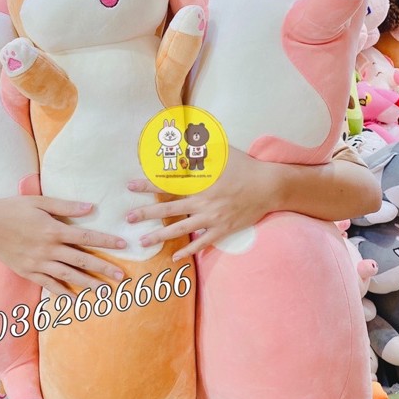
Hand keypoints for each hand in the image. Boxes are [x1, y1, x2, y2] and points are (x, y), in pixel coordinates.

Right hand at [0, 157, 126, 297]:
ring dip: (88, 284)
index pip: (86, 236)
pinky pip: (48, 284)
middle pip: (81, 260)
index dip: (106, 241)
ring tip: (104, 291)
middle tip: (122, 277)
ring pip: (67, 276)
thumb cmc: (13, 208)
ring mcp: (37, 263)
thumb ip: (65, 206)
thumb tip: (91, 207)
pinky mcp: (27, 271)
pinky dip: (61, 292)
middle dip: (103, 269)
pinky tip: (74, 297)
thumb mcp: (39, 201)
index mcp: (53, 230)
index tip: (123, 245)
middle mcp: (47, 249)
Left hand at [125, 148, 277, 260]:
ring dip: (160, 235)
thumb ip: (198, 149)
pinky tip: (174, 257)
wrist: (270, 186)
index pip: (168, 183)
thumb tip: (178, 141)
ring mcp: (213, 217)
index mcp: (201, 181)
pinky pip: (202, 243)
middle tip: (128, 218)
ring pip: (181, 229)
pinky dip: (189, 251)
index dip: (148, 184)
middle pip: (169, 208)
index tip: (130, 186)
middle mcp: (204, 200)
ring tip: (143, 241)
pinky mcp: (223, 229)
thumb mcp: (221, 151)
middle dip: (146, 213)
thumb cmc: (244, 165)